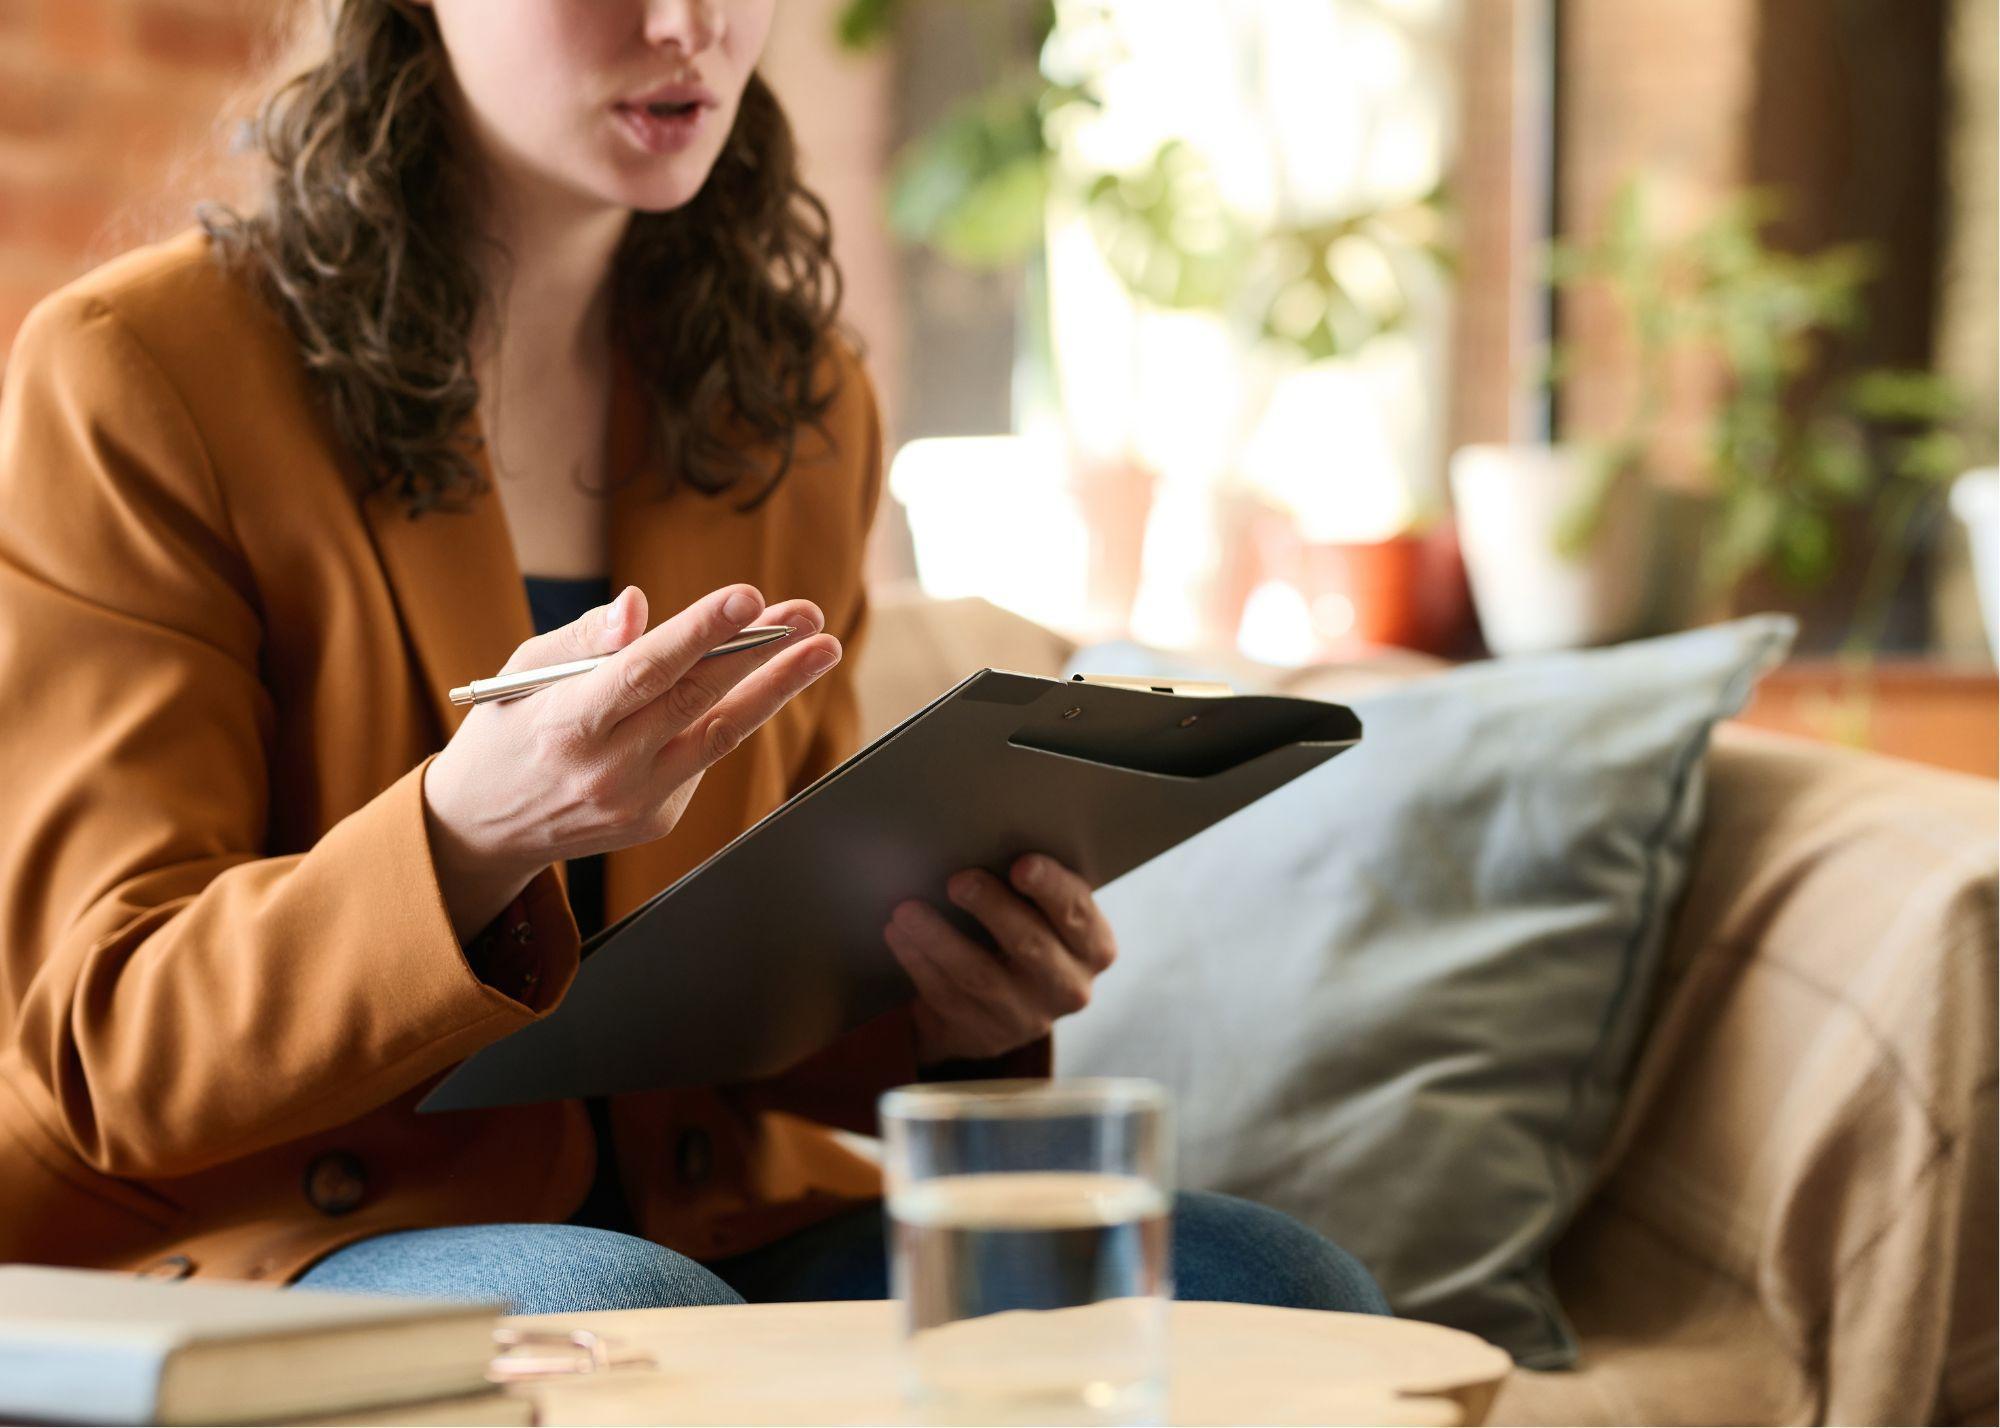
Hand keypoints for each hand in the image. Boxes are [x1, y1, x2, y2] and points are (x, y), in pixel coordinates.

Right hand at [423, 583, 840, 939]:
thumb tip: (639, 606)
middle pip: (697, 700)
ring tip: (820, 647)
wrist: (482, 828)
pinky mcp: (657, 820)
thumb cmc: (508, 729)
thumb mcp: (523, 673)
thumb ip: (584, 639)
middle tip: (807, 612)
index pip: (645, 671)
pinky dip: (729, 715)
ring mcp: (637, 801)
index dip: (700, 633)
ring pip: (722, 735)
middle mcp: (607, 769)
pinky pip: (703, 757)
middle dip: (759, 650)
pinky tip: (749, 684)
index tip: (748, 598)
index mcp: (566, 724)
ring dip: (777, 688)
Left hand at [884, 854, 1117, 1065]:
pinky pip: (947, 995)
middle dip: (991, 908)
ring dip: (940, 938)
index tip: (1021, 865)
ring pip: (980, 975)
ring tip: (907, 910)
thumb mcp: (1047, 917)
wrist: (1004, 1007)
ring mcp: (1026, 1017)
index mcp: (1093, 947)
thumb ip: (1035, 889)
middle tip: (958, 880)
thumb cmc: (1025, 935)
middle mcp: (1069, 987)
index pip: (1077, 913)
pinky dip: (919, 962)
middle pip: (1030, 944)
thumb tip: (985, 838)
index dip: (1051, 888)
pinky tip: (899, 935)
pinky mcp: (986, 1035)